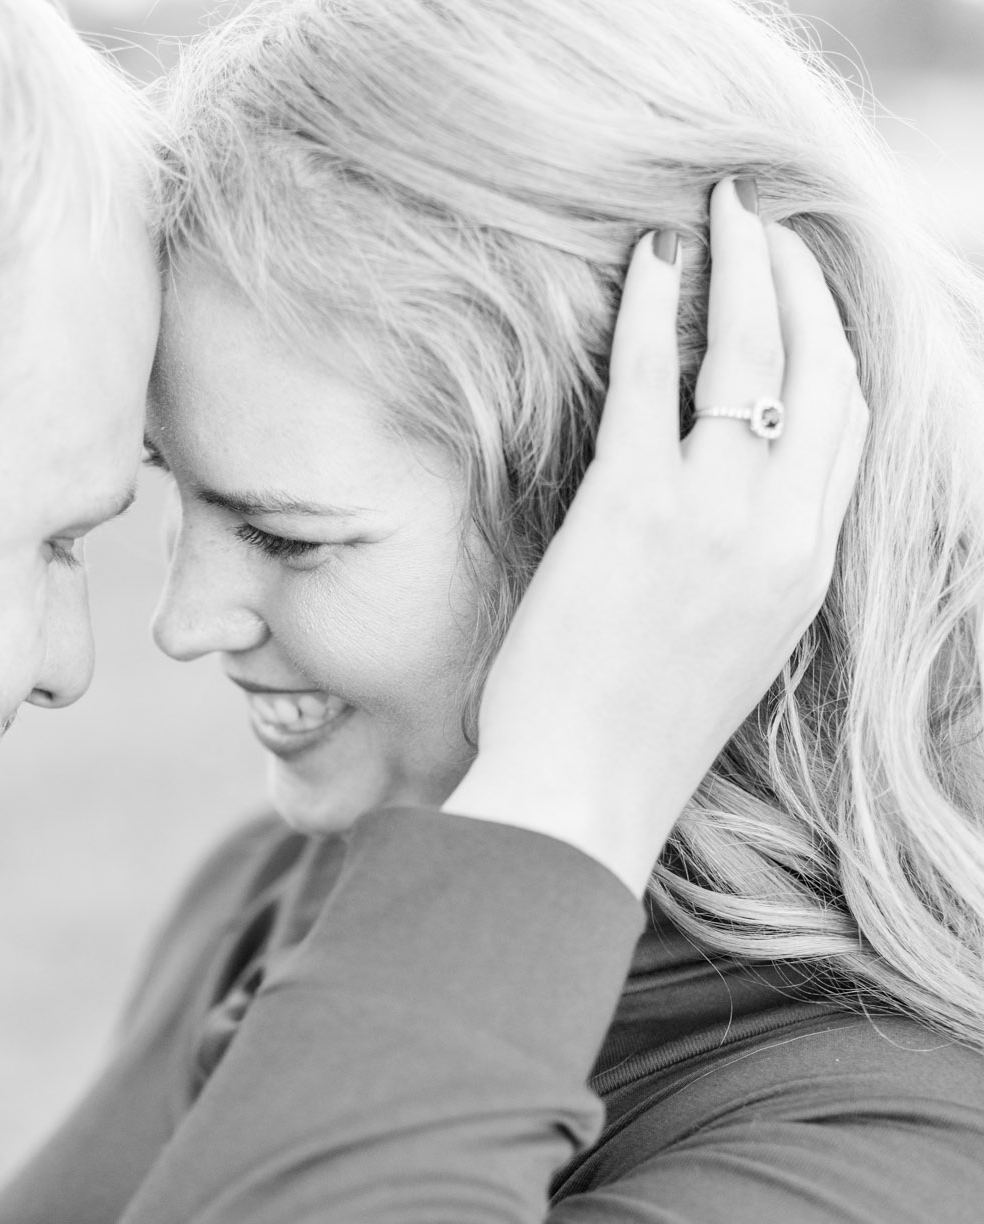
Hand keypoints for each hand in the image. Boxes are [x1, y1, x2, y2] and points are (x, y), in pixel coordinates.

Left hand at [444, 177, 868, 896]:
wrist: (585, 795)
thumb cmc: (633, 742)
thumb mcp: (729, 655)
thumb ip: (744, 576)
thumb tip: (723, 521)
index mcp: (806, 569)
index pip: (848, 425)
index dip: (832, 344)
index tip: (803, 298)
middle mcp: (777, 531)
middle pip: (818, 366)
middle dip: (798, 278)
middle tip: (763, 225)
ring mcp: (709, 514)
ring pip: (747, 353)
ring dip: (739, 265)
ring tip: (719, 217)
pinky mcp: (630, 506)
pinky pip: (648, 377)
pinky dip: (649, 307)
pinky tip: (646, 262)